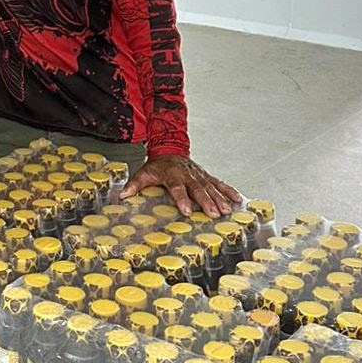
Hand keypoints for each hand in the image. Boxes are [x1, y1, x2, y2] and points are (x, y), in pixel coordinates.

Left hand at [119, 155, 241, 216]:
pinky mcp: (206, 176)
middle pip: (198, 189)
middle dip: (207, 202)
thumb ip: (134, 185)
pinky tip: (238, 199)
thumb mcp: (143, 173)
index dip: (182, 199)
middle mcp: (188, 174)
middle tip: (214, 214)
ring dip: (220, 199)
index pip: (177, 188)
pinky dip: (229, 190)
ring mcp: (199, 175)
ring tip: (227, 211)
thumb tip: (123, 196)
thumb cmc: (157, 166)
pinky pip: (219, 183)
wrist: (169, 149)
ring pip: (211, 187)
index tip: (187, 211)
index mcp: (172, 175)